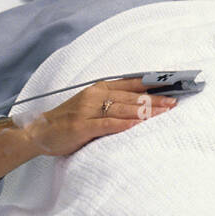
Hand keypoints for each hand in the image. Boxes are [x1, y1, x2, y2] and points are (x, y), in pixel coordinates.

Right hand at [22, 78, 175, 157]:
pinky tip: (138, 124)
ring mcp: (88, 110)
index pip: (133, 83)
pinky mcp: (81, 126)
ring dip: (146, 111)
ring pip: (124, 108)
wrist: (38, 132)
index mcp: (100, 88)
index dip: (154, 84)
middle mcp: (96, 95)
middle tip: (176, 103)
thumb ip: (114, 103)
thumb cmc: (69, 120)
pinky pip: (107, 124)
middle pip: (132, 96)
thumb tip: (145, 105)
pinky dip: (124, 124)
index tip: (174, 85)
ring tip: (165, 113)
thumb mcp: (93, 105)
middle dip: (156, 99)